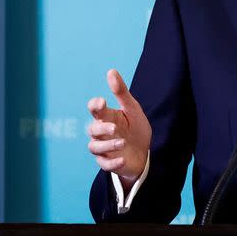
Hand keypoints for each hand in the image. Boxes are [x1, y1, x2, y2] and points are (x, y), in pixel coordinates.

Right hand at [87, 69, 151, 188]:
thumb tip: (111, 71)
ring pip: (94, 147)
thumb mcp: (132, 109)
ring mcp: (104, 148)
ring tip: (123, 142)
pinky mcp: (108, 163)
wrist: (144, 151)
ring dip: (107, 145)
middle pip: (92, 129)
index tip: (101, 102)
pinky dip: (112, 162)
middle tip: (114, 128)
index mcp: (107, 117)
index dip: (95, 106)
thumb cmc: (135, 127)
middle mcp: (102, 133)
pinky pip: (104, 164)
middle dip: (101, 128)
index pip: (94, 110)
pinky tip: (122, 159)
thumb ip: (121, 92)